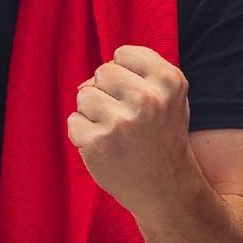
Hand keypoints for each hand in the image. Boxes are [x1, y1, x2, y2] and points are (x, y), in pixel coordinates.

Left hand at [67, 45, 191, 215]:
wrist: (165, 188)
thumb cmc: (161, 135)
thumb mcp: (168, 95)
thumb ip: (136, 72)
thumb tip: (84, 84)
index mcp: (168, 82)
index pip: (123, 54)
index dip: (126, 75)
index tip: (139, 98)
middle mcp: (147, 99)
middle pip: (103, 72)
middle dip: (107, 91)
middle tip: (127, 118)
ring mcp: (121, 122)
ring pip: (84, 94)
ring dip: (93, 113)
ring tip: (116, 133)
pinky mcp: (98, 143)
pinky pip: (74, 121)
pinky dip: (83, 134)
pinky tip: (106, 149)